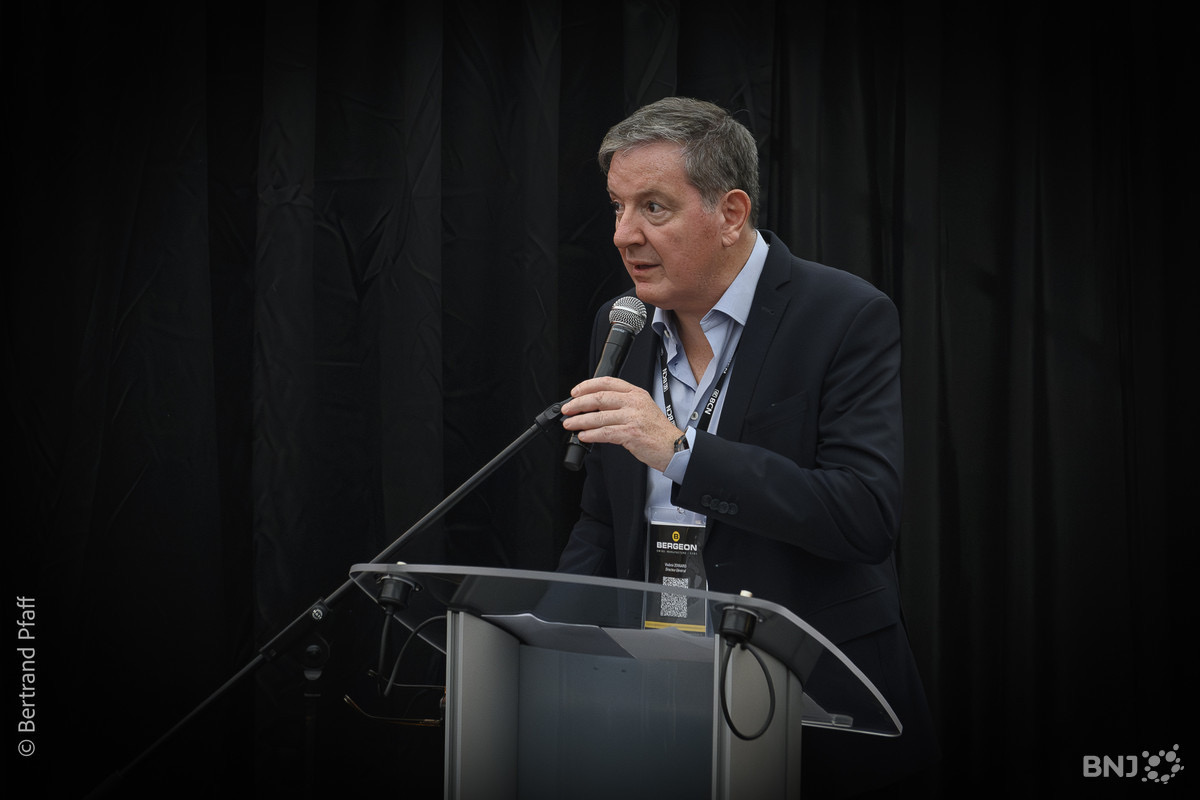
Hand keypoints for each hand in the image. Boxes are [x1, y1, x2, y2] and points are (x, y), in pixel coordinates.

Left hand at [561, 376, 680, 471]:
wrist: (673, 446)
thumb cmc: (656, 430)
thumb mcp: (641, 408)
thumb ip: (620, 404)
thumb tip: (593, 407)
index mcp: (636, 393)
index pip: (607, 382)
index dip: (587, 386)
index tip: (574, 393)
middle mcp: (634, 402)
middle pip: (599, 398)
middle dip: (578, 404)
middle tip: (567, 409)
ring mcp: (633, 417)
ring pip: (599, 416)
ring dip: (580, 421)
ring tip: (570, 424)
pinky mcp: (631, 433)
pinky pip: (605, 433)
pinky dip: (591, 434)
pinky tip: (583, 436)